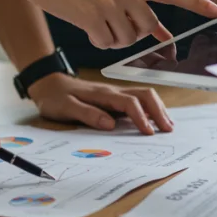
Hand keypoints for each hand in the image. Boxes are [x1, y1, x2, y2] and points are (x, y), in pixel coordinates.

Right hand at [17, 0, 216, 49]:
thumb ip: (140, 1)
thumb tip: (163, 32)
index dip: (196, 2)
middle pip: (148, 25)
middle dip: (134, 31)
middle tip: (113, 20)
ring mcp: (110, 1)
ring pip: (128, 38)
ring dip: (114, 37)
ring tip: (96, 18)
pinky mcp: (92, 16)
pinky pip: (107, 43)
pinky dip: (97, 40)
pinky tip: (86, 23)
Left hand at [29, 73, 173, 134]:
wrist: (48, 83)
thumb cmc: (55, 97)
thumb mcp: (65, 107)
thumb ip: (87, 114)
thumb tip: (110, 124)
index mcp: (103, 94)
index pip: (130, 102)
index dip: (141, 117)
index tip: (149, 133)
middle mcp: (113, 91)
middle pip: (145, 94)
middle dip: (159, 111)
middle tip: (168, 129)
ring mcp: (115, 93)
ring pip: (144, 96)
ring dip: (157, 109)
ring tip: (167, 125)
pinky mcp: (114, 98)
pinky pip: (137, 100)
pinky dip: (150, 109)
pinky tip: (154, 119)